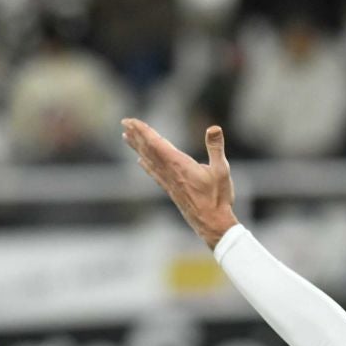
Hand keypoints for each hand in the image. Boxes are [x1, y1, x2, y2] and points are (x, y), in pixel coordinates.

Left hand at [120, 120, 239, 248]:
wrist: (212, 224)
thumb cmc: (218, 198)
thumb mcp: (221, 170)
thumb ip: (216, 148)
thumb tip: (214, 128)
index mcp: (179, 165)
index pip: (156, 143)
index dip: (143, 131)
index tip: (130, 121)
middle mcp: (170, 172)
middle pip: (149, 150)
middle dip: (136, 135)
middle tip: (124, 123)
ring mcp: (169, 182)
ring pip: (149, 160)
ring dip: (137, 147)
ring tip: (126, 137)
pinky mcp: (171, 190)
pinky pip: (154, 174)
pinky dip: (146, 164)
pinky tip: (140, 161)